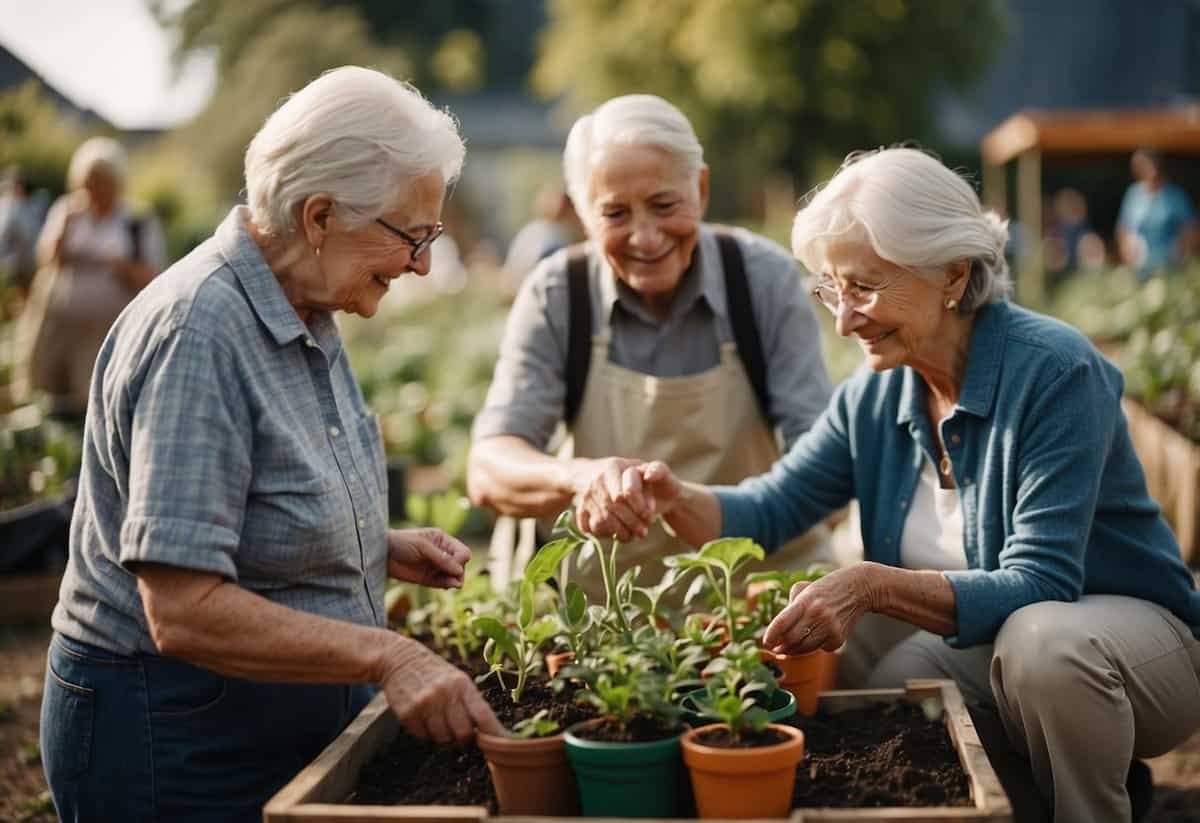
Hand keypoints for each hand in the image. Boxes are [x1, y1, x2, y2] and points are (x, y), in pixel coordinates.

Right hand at [379, 638, 501, 743]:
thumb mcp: (457, 679)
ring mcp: (426, 703)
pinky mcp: (408, 713)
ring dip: (442, 736)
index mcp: (462, 684)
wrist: (399, 659)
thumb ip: (470, 701)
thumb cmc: (434, 672)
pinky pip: (423, 736)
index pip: (483, 714)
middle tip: (458, 733)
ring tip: (437, 720)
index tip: (499, 745)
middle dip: (463, 738)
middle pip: (463, 733)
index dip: (492, 733)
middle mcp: (445, 693)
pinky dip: (424, 732)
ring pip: (443, 738)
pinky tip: (422, 717)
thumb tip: (486, 731)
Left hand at [386, 528, 469, 588]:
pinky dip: (447, 585)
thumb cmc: (401, 543)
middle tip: (453, 578)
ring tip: (450, 584)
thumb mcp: (422, 547)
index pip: (462, 552)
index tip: (453, 566)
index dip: (460, 560)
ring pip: (454, 576)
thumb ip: (441, 558)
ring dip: (455, 580)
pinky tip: (447, 586)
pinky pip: (443, 583)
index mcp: (442, 540)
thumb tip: (459, 571)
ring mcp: (435, 566)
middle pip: (461, 564)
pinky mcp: (428, 578)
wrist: (382, 554)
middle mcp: (442, 553)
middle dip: (459, 572)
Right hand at [570, 457, 651, 541]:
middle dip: (632, 524)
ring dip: (618, 533)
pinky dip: (602, 534)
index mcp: (613, 467)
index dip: (639, 508)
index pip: (625, 493)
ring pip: (601, 522)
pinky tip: (613, 533)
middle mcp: (596, 481)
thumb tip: (650, 487)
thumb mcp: (639, 468)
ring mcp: (586, 497)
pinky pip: (589, 528)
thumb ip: (652, 476)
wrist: (588, 473)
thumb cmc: (624, 473)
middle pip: (614, 509)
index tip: (649, 517)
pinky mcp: (580, 510)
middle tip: (643, 532)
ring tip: (631, 535)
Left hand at [762, 565, 876, 654]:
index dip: (771, 635)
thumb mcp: (805, 589)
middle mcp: (817, 614)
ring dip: (795, 650)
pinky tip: (818, 635)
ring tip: (789, 647)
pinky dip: (815, 646)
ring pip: (805, 648)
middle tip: (776, 648)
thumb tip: (779, 634)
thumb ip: (790, 609)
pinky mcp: (839, 637)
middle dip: (781, 646)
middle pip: (791, 639)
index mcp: (804, 600)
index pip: (782, 622)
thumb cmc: (826, 589)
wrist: (858, 587)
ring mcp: (829, 627)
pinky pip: (820, 648)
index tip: (765, 644)